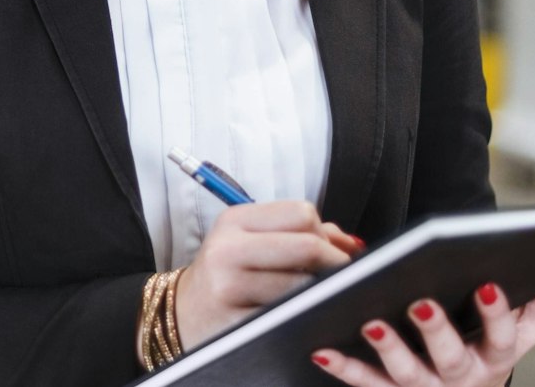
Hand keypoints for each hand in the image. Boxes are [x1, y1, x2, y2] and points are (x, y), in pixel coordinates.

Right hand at [175, 200, 360, 348]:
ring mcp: (230, 287)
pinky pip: (290, 315)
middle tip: (342, 277)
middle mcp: (228, 249)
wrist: (182, 313)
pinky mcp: (237, 321)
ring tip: (317, 296)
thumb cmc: (225, 274)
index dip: (326, 234)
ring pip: (305, 285)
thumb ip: (299, 234)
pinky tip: (298, 314)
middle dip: (335, 263)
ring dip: (322, 293)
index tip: (334, 252)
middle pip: (308, 246)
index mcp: (234, 220)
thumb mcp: (249, 241)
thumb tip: (351, 244)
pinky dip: (304, 315)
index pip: (301, 213)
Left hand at [310, 282, 534, 386]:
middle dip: (437, 332)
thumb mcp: (517, 335)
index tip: (488, 285)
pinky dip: (344, 367)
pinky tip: (322, 347)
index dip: (498, 314)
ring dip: (388, 350)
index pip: (502, 338)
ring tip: (371, 324)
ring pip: (407, 375)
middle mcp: (462, 379)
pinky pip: (367, 383)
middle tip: (420, 304)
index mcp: (494, 357)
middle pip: (451, 359)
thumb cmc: (484, 350)